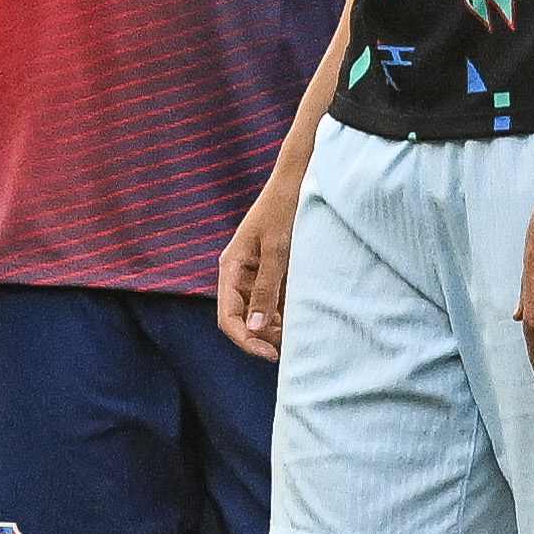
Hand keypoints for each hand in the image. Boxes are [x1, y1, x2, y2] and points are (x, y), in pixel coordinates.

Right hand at [217, 170, 301, 359]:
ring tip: (301, 334)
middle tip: (291, 348)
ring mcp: (257, 274)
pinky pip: (276, 300)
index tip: (270, 354)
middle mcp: (240, 274)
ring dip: (277, 327)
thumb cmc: (284, 209)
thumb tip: (255, 328)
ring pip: (261, 313)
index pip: (228, 317)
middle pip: (244, 319)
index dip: (246, 340)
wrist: (299, 180)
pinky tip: (304, 318)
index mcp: (231, 268)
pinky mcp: (274, 271)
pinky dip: (287, 312)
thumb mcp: (277, 250)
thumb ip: (266, 289)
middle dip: (264, 336)